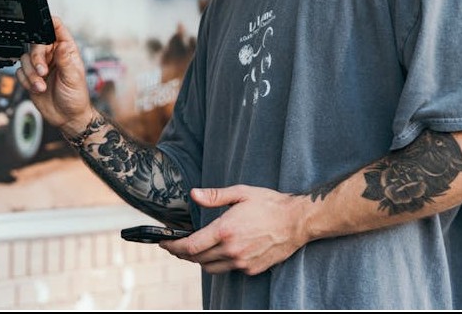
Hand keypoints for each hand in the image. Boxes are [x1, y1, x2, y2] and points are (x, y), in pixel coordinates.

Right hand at [16, 16, 92, 135]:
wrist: (67, 117)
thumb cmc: (76, 97)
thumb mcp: (73, 77)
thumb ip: (65, 60)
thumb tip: (62, 44)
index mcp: (66, 50)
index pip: (56, 29)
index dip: (48, 24)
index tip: (42, 28)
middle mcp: (52, 55)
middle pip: (36, 44)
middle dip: (36, 58)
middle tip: (42, 71)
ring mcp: (40, 66)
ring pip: (25, 58)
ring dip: (31, 74)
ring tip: (41, 85)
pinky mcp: (31, 77)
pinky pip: (20, 72)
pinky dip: (26, 81)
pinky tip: (37, 88)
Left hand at [159, 185, 308, 274]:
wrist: (297, 221)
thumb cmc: (269, 203)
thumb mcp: (240, 193)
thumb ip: (214, 196)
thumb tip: (193, 194)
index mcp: (225, 230)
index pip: (190, 246)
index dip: (173, 247)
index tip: (164, 243)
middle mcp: (231, 250)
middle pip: (197, 259)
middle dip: (182, 253)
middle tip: (175, 245)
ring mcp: (242, 262)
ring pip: (210, 268)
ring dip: (198, 260)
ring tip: (193, 249)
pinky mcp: (252, 269)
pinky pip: (227, 269)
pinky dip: (217, 263)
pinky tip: (217, 252)